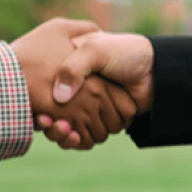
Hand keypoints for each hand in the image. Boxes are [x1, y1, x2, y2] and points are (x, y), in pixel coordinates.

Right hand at [35, 32, 155, 149]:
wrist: (154, 69)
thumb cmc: (123, 53)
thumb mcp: (95, 50)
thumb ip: (74, 68)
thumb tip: (59, 99)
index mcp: (69, 76)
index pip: (43, 97)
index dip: (38, 105)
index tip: (37, 111)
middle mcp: (75, 95)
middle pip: (51, 117)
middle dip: (47, 123)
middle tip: (45, 121)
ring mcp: (88, 111)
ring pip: (65, 131)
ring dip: (61, 134)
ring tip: (62, 128)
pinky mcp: (101, 124)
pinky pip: (83, 139)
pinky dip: (76, 141)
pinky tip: (74, 137)